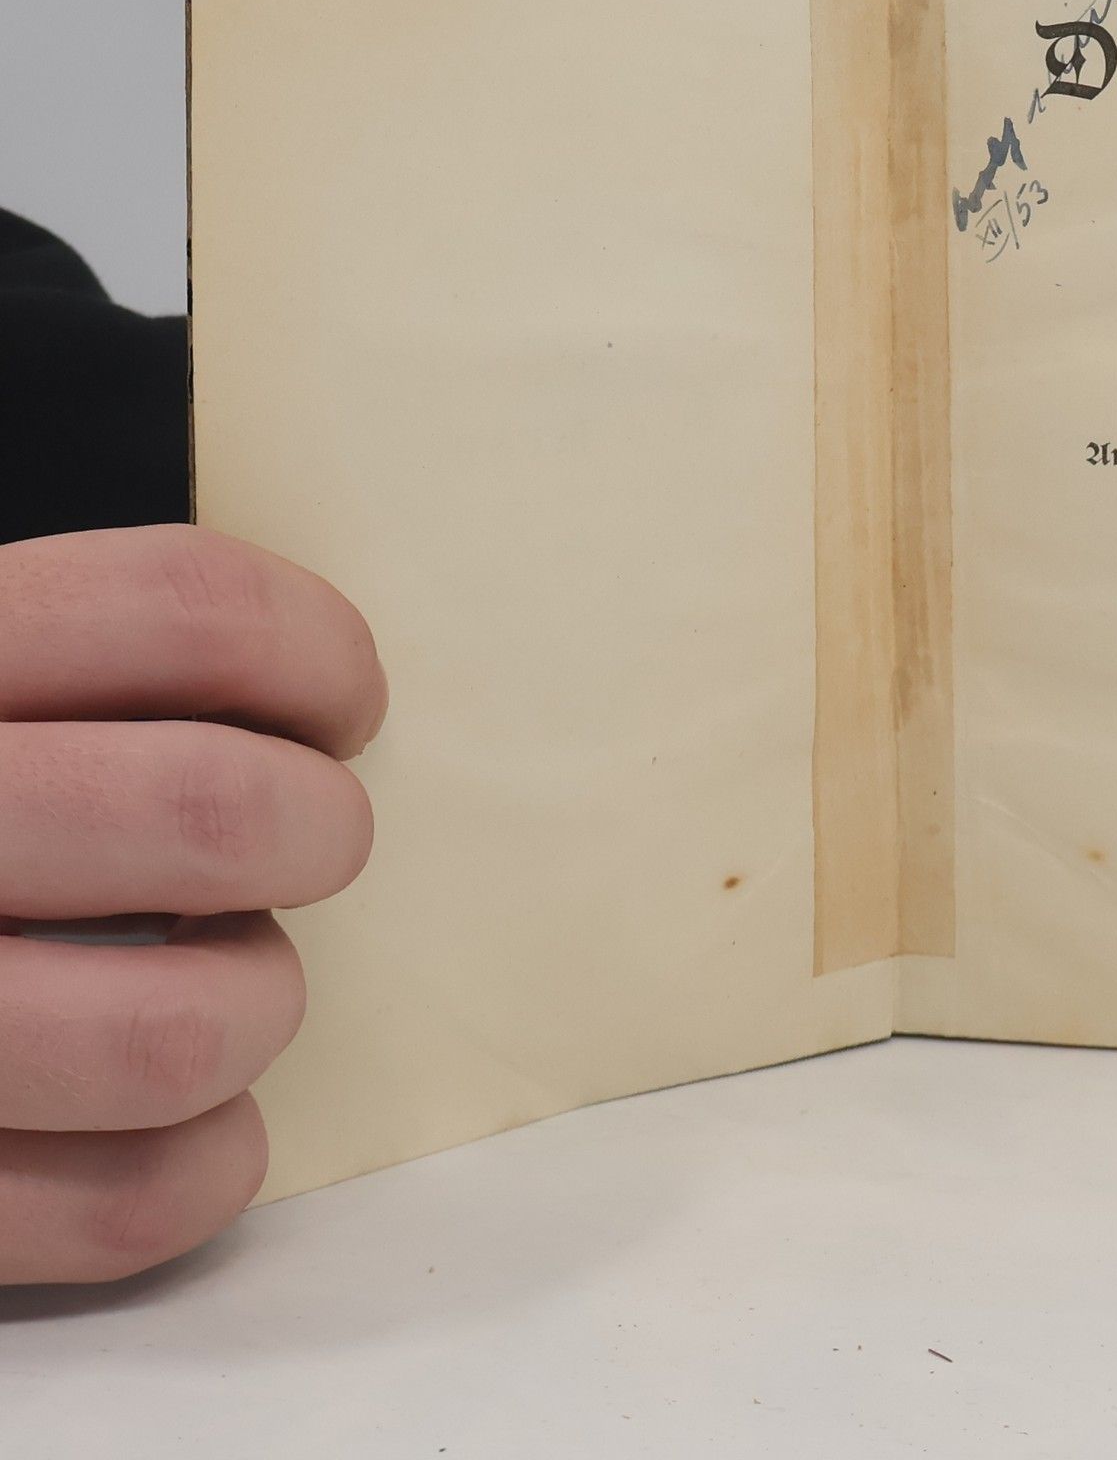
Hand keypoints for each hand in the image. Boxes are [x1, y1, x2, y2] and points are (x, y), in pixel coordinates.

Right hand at [0, 525, 382, 1281]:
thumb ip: (83, 663)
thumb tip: (312, 697)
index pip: (186, 610)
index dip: (315, 655)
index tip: (336, 709)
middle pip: (214, 809)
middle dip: (314, 830)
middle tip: (295, 844)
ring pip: (183, 1031)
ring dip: (254, 1001)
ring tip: (209, 977)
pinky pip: (130, 1202)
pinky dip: (206, 1163)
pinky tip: (176, 1119)